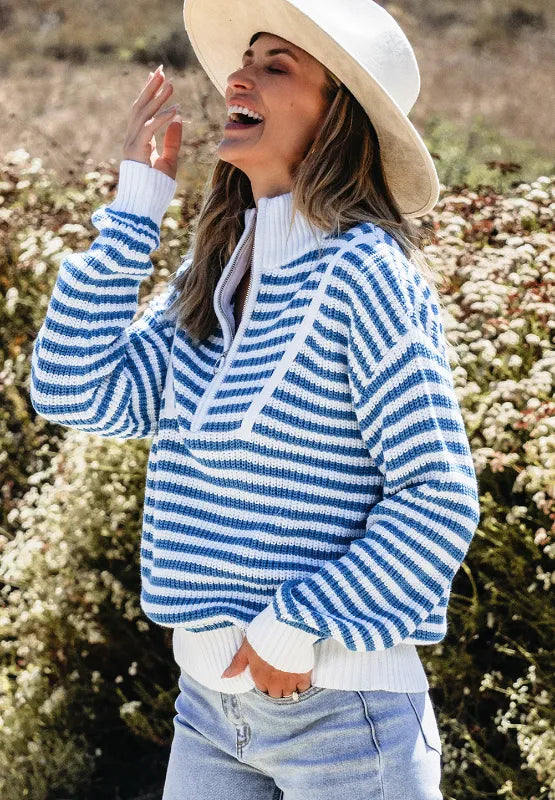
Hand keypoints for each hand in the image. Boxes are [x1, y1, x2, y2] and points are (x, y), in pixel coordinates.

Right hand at [122, 64, 181, 179]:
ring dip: (156, 97)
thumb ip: (172, 141)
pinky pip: (149, 129)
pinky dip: (162, 118)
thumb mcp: (168, 161)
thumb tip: (177, 119)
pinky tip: (174, 109)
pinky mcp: (136, 151)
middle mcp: (132, 139)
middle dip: (150, 87)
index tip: (155, 77)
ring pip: (143, 114)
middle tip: (161, 70)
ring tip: (169, 83)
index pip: (142, 111)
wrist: (143, 207)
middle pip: (140, 107)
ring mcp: (131, 144)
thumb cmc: (155, 188)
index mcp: (138, 141)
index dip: (148, 93)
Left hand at [221, 636, 312, 697]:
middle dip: (277, 688)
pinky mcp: (303, 674)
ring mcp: (289, 680)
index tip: (269, 676)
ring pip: (289, 694)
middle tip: (280, 678)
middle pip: (276, 695)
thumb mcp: (246, 647)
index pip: (262, 689)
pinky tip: (301, 677)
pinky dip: (302, 685)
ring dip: (289, 688)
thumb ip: (237, 664)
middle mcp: (274, 682)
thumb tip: (223, 677)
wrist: (286, 627)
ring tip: (291, 679)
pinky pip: (303, 688)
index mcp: (259, 676)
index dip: (265, 683)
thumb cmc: (263, 634)